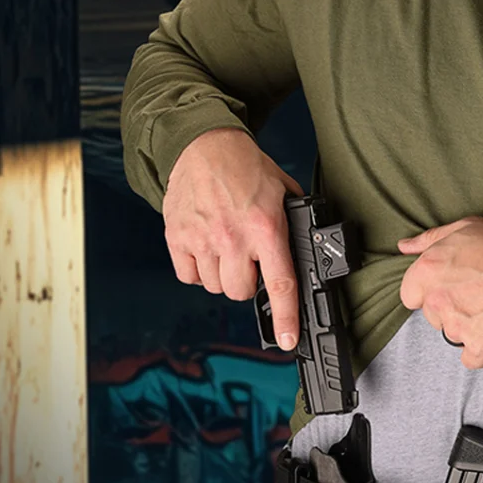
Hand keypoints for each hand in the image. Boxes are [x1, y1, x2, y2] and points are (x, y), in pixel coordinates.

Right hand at [162, 128, 303, 349]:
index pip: (279, 285)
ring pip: (216, 287)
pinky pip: (189, 276)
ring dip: (224, 276)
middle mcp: (233, 239)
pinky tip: (207, 250)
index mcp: (265, 229)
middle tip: (250, 260)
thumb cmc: (246, 167)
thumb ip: (293, 223)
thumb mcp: (284, 192)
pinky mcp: (176, 237)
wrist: (203, 144)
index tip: (289, 338)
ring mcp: (201, 239)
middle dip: (249, 283)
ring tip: (228, 248)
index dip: (285, 318)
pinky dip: (198, 271)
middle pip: (241, 292)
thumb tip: (305, 248)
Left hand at [398, 217, 482, 368]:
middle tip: (479, 295)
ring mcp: (458, 328)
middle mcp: (437, 301)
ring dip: (470, 328)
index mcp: (427, 271)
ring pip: (454, 336)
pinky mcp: (480, 348)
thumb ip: (429, 240)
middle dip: (452, 310)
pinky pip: (473, 357)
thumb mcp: (465, 228)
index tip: (450, 287)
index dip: (430, 291)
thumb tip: (404, 246)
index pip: (410, 295)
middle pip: (434, 318)